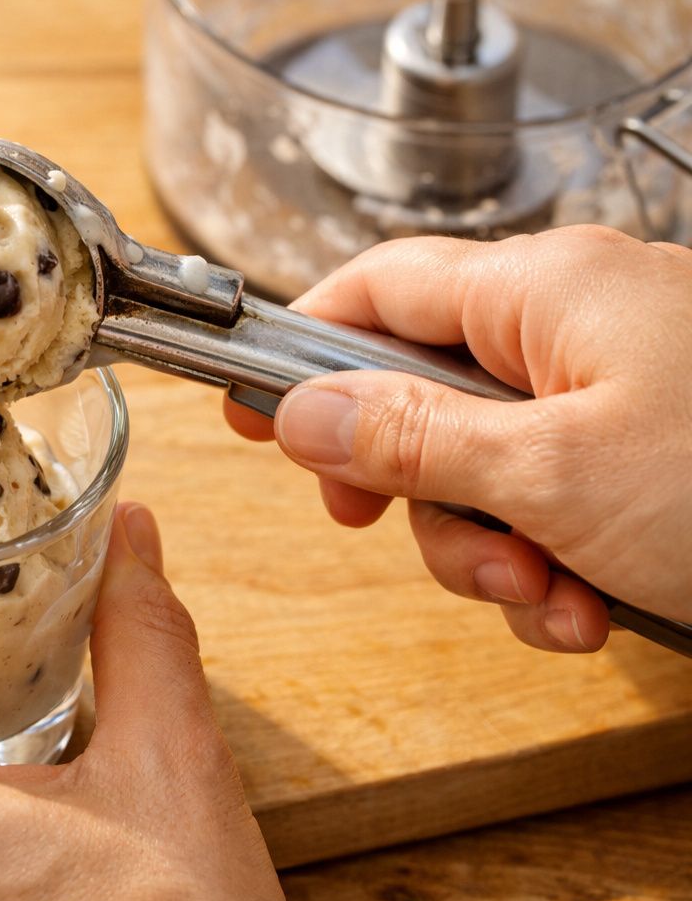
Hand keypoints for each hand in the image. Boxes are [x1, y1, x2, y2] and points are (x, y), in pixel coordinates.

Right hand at [225, 225, 691, 650]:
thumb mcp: (553, 472)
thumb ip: (411, 439)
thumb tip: (302, 413)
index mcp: (546, 289)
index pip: (378, 290)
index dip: (300, 352)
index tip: (250, 416)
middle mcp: (576, 328)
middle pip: (425, 404)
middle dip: (422, 500)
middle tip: (391, 533)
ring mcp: (618, 393)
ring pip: (487, 473)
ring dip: (495, 556)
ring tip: (551, 597)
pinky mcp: (650, 455)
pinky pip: (555, 506)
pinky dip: (560, 570)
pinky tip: (595, 611)